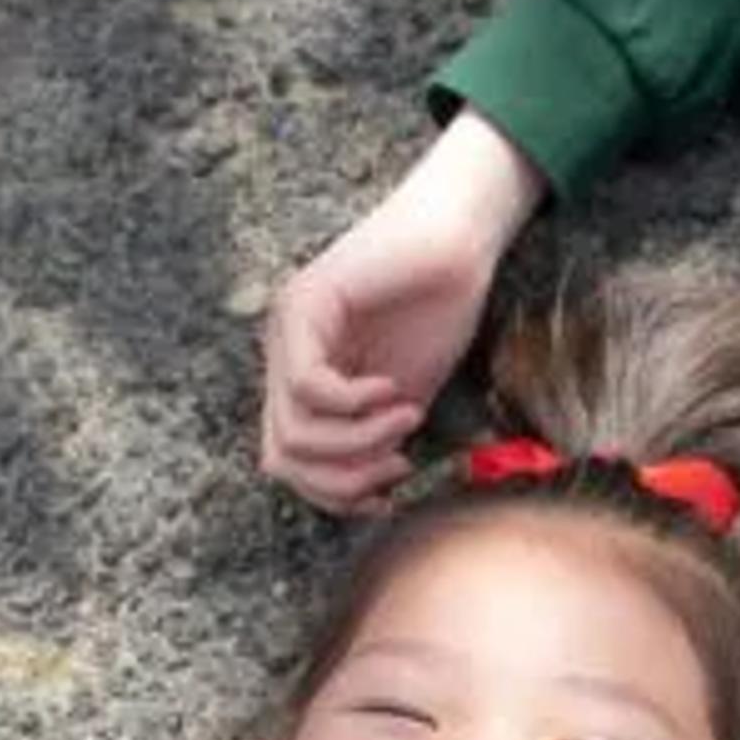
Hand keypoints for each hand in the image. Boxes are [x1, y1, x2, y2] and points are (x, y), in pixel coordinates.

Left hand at [258, 112, 547, 510]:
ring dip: (356, 443)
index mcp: (304, 382)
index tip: (390, 491)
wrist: (458, 241)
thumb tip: (360, 498)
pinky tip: (391, 388)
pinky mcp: (302, 308)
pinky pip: (307, 386)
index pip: (290, 464)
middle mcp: (284, 358)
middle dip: (344, 480)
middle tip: (398, 462)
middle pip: (281, 459)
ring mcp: (286, 332)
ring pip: (290, 433)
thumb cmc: (439, 308)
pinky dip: (354, 404)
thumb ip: (372, 442)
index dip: (336, 494)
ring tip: (405, 420)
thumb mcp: (402, 399)